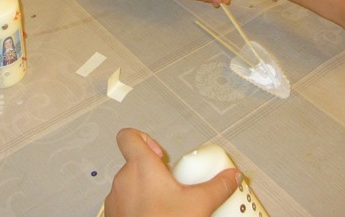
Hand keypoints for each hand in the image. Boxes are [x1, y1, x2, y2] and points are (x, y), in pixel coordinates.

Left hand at [104, 128, 238, 216]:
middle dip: (155, 173)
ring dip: (146, 191)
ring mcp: (115, 199)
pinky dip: (138, 207)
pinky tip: (156, 216)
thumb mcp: (198, 204)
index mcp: (140, 167)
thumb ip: (217, 186)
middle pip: (135, 163)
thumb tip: (230, 177)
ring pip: (130, 185)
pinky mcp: (113, 216)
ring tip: (167, 206)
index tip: (161, 155)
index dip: (144, 139)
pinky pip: (125, 204)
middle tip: (173, 187)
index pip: (129, 136)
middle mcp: (123, 179)